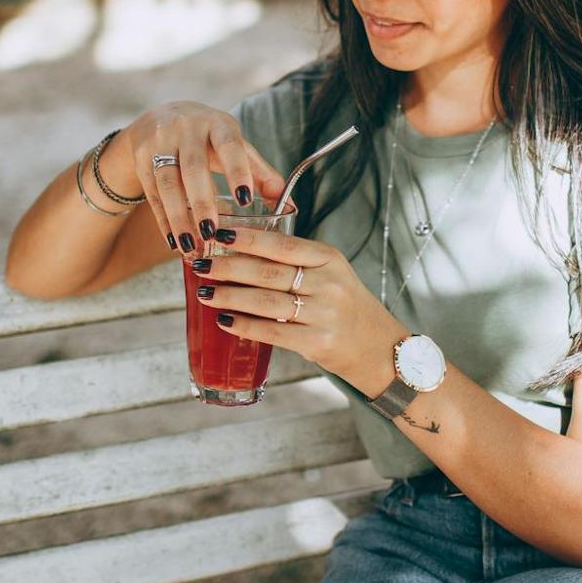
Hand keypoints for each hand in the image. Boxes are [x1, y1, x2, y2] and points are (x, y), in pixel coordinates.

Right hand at [111, 102, 288, 253]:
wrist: (158, 118)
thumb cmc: (209, 138)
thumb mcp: (234, 146)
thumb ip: (260, 174)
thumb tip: (291, 205)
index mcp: (218, 124)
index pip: (229, 146)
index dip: (237, 171)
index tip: (246, 200)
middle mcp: (186, 129)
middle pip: (193, 168)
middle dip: (202, 202)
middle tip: (213, 233)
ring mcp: (159, 143)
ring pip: (167, 184)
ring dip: (179, 218)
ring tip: (191, 247)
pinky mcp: (141, 160)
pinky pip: (152, 195)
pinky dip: (164, 221)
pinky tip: (175, 243)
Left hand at [191, 226, 402, 395]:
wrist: (380, 348)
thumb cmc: (347, 308)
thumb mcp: (331, 275)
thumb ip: (296, 263)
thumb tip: (239, 254)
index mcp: (330, 259)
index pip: (282, 244)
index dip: (248, 239)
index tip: (218, 234)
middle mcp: (329, 283)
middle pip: (269, 272)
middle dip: (229, 267)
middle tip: (201, 265)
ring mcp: (325, 313)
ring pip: (266, 301)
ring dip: (230, 296)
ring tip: (205, 293)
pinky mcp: (319, 342)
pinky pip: (273, 332)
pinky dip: (245, 326)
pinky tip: (225, 321)